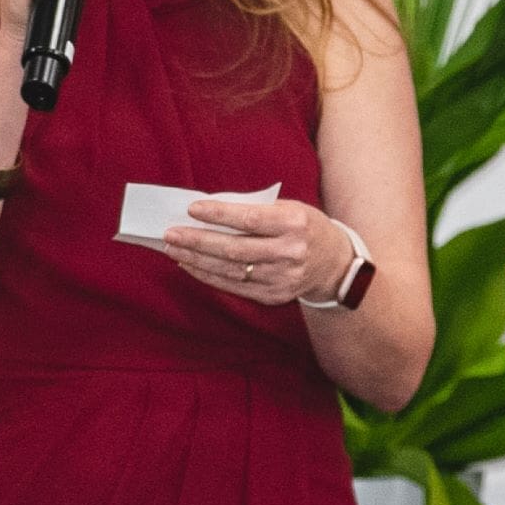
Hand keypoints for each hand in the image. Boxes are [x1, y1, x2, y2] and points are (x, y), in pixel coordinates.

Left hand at [163, 198, 354, 305]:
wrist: (333, 264)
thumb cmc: (303, 226)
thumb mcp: (288, 208)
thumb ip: (253, 209)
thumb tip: (207, 210)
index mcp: (295, 224)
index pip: (251, 219)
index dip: (220, 215)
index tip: (192, 209)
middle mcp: (290, 253)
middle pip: (235, 249)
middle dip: (198, 242)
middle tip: (171, 234)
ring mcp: (282, 278)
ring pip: (230, 271)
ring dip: (197, 260)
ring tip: (173, 248)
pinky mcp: (274, 296)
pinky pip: (234, 286)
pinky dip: (208, 275)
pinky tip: (190, 265)